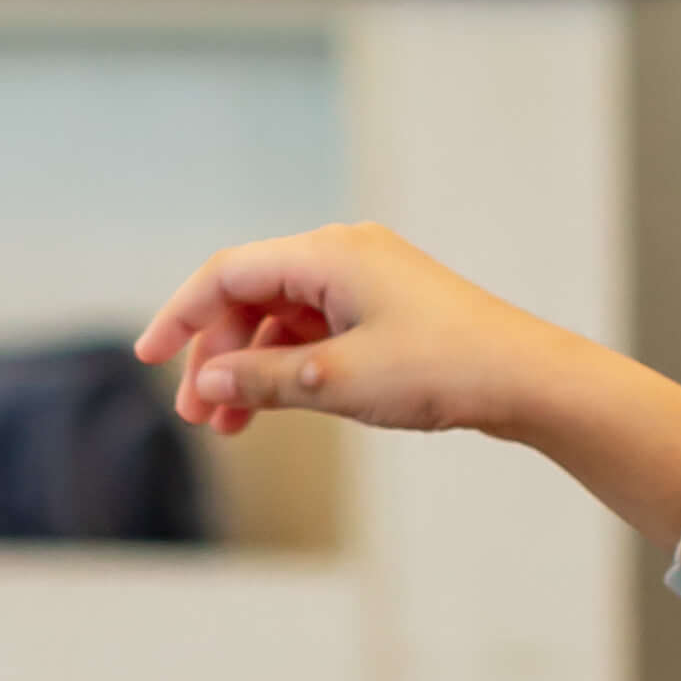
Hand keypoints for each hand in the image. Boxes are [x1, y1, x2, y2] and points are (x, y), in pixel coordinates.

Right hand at [132, 222, 609, 440]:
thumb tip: (206, 384)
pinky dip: (290, 367)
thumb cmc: (444, 370)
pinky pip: (318, 331)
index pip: (228, 272)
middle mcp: (345, 255)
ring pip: (283, 319)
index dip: (182, 316)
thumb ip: (262, 380)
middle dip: (217, 354)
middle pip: (251, 295)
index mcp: (329, 253)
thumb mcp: (338, 382)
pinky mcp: (388, 310)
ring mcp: (369, 281)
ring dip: (251, 368)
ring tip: (230, 426)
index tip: (149, 359)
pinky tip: (274, 408)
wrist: (531, 380)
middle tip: (198, 415)